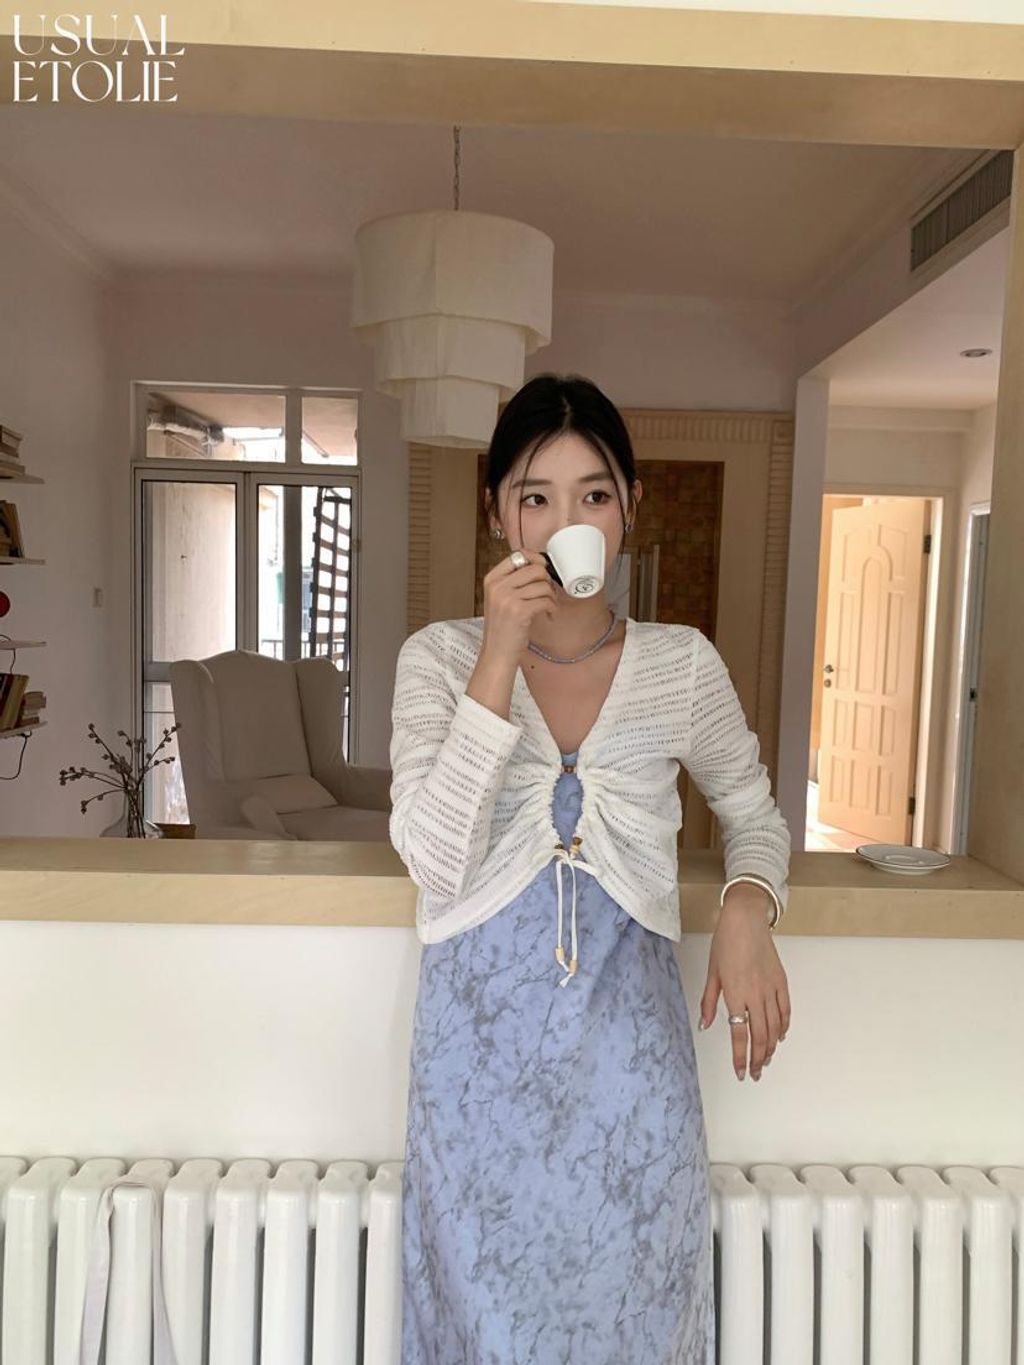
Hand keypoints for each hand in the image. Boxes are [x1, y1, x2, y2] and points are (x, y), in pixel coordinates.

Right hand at [480, 546, 557, 657]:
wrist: (497, 653)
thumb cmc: (502, 628)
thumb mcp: (500, 599)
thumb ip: (512, 582)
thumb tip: (539, 567)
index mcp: (492, 579)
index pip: (518, 555)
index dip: (536, 558)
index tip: (543, 567)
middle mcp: (497, 586)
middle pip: (535, 568)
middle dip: (547, 580)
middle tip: (548, 593)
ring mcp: (507, 598)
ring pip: (543, 585)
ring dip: (552, 597)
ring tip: (548, 607)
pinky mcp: (519, 611)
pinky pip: (546, 600)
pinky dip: (552, 608)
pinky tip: (549, 615)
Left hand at [697, 888, 790, 1081]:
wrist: (745, 920)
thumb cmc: (725, 943)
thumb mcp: (711, 973)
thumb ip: (709, 1002)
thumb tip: (705, 1025)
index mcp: (735, 993)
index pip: (740, 1033)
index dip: (740, 1056)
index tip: (740, 1072)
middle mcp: (755, 994)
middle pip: (760, 1035)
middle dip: (758, 1058)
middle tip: (755, 1073)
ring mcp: (771, 988)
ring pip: (775, 1026)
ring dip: (771, 1047)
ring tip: (765, 1060)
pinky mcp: (781, 981)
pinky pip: (785, 1010)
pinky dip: (784, 1026)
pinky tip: (779, 1036)